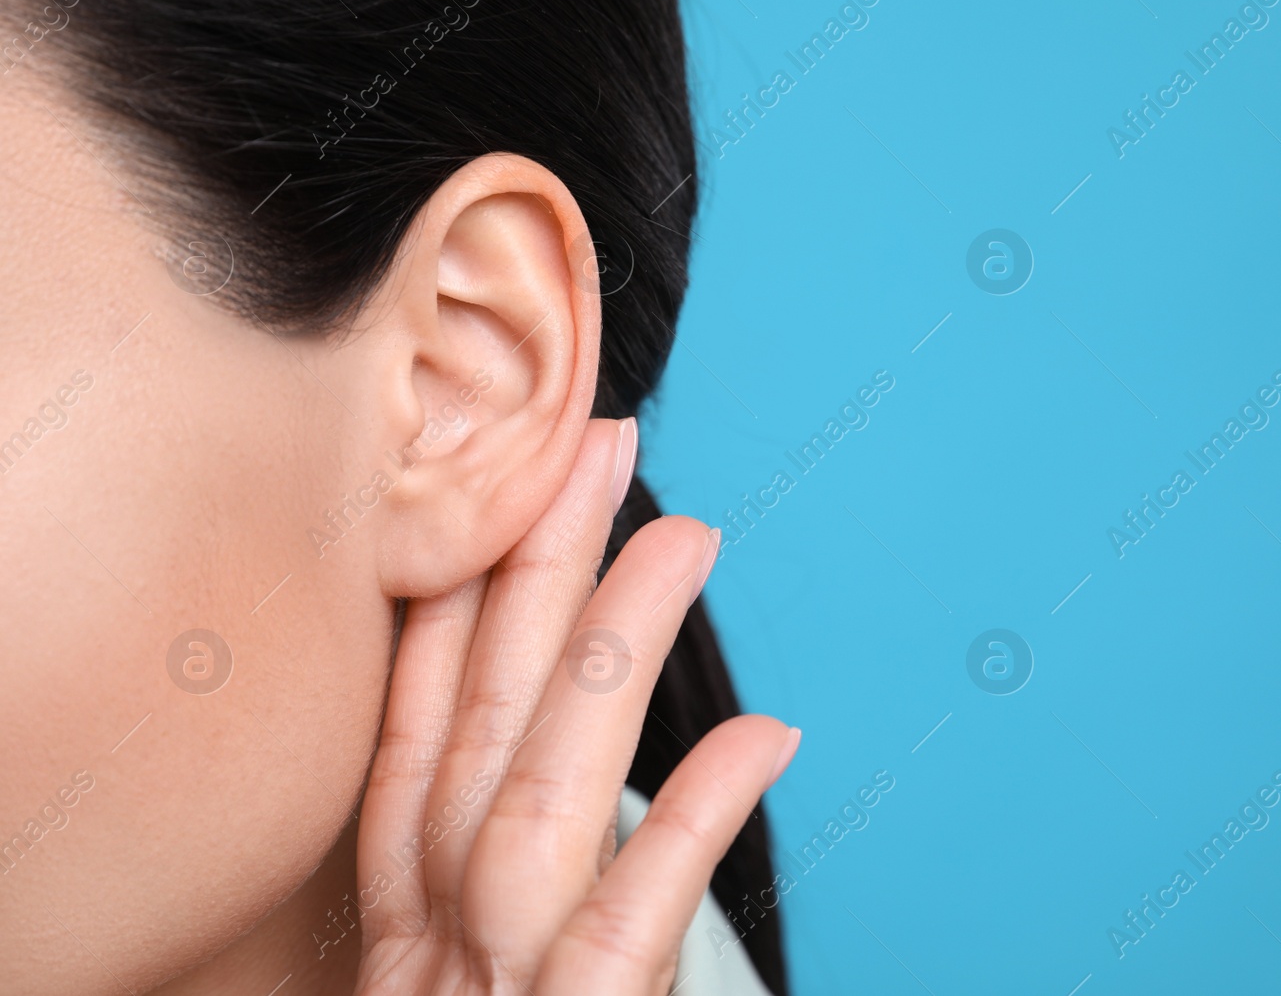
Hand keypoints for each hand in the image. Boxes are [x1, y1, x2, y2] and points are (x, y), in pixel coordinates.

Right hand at [349, 418, 799, 993]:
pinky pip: (624, 926)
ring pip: (543, 796)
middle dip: (531, 577)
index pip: (421, 745)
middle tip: (592, 444)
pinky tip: (763, 736)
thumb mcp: (443, 986)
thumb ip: (486, 899)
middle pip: (481, 731)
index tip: (488, 500)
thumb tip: (548, 801)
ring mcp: (495, 982)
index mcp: (411, 929)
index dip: (450, 614)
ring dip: (610, 653)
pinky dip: (690, 822)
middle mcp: (436, 942)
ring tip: (686, 538)